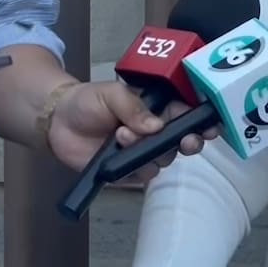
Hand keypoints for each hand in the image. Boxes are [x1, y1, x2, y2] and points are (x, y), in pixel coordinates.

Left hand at [46, 81, 218, 182]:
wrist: (57, 122)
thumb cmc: (88, 101)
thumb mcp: (112, 94)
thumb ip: (134, 107)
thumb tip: (156, 126)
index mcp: (158, 109)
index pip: (187, 115)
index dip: (202, 121)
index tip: (210, 126)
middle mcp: (156, 132)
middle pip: (183, 141)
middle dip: (189, 141)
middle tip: (186, 141)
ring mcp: (143, 152)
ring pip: (165, 158)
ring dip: (151, 150)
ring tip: (123, 134)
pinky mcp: (129, 171)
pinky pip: (144, 174)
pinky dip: (136, 166)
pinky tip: (118, 150)